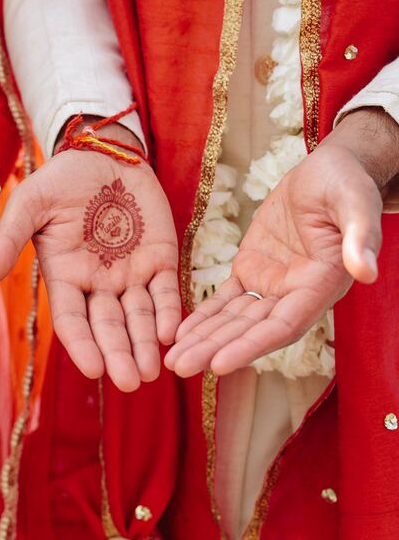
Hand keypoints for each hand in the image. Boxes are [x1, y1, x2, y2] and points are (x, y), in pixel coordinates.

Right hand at [0, 150, 180, 391]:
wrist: (103, 154)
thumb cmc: (61, 179)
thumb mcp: (29, 203)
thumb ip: (10, 237)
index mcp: (65, 276)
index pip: (71, 320)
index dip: (81, 344)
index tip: (93, 369)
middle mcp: (98, 283)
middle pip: (108, 327)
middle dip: (118, 355)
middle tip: (131, 382)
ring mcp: (130, 273)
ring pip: (139, 317)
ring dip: (146, 344)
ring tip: (154, 370)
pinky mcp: (160, 259)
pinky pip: (166, 292)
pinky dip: (170, 312)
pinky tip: (172, 332)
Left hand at [165, 141, 384, 376]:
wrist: (328, 171)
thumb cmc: (346, 183)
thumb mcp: (355, 201)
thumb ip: (360, 236)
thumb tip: (366, 271)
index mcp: (321, 285)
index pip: (283, 325)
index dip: (251, 346)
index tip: (218, 365)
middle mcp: (296, 294)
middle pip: (251, 331)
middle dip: (214, 350)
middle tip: (178, 368)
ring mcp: (272, 285)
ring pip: (233, 320)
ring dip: (203, 340)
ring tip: (172, 361)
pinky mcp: (252, 270)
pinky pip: (224, 300)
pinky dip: (203, 317)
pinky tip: (180, 334)